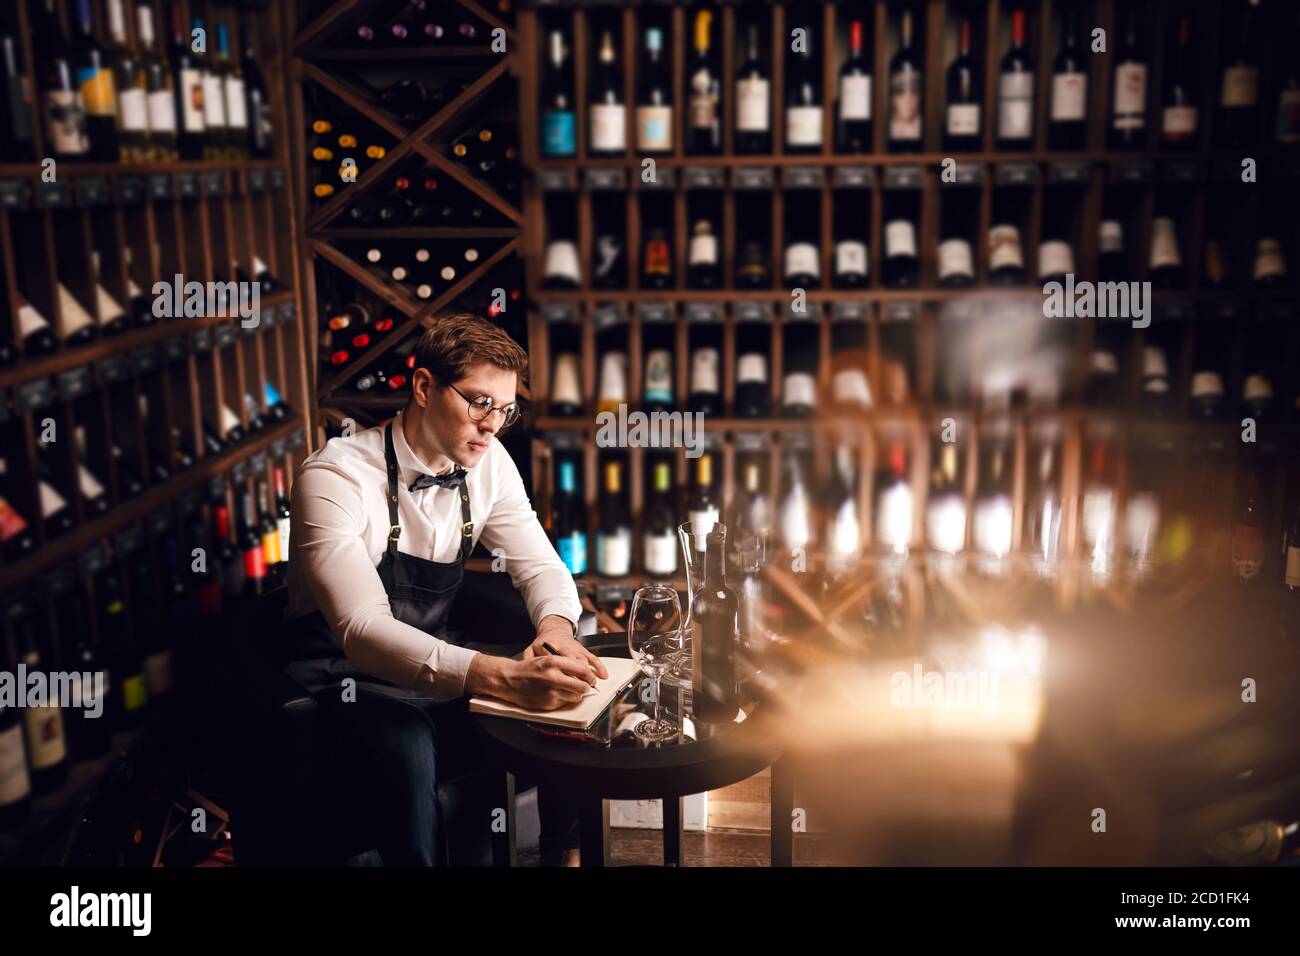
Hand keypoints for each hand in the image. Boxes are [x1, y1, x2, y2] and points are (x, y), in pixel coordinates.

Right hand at [467, 654, 597, 710]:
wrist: (510, 679)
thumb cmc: (530, 668)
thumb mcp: (548, 658)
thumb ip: (567, 664)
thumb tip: (586, 673)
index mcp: (554, 662)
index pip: (582, 670)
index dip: (590, 675)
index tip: (591, 677)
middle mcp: (553, 677)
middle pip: (582, 686)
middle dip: (587, 686)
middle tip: (586, 685)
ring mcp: (550, 692)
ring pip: (576, 696)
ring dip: (577, 694)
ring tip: (571, 689)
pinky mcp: (548, 704)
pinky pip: (565, 703)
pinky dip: (565, 699)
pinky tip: (559, 694)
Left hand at [523, 626, 608, 681]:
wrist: (554, 630)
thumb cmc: (543, 644)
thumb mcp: (532, 649)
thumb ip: (528, 657)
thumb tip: (525, 667)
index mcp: (551, 646)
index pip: (557, 658)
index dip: (562, 671)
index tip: (565, 682)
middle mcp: (565, 646)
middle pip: (573, 660)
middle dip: (578, 673)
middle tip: (581, 687)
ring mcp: (575, 648)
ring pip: (584, 660)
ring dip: (589, 672)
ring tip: (591, 685)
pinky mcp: (583, 649)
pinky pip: (593, 657)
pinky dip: (599, 666)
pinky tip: (603, 675)